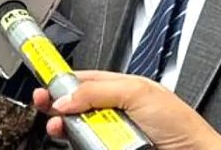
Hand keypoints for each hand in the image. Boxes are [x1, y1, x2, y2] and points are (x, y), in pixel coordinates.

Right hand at [32, 70, 220, 149]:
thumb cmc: (179, 124)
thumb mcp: (136, 93)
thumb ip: (97, 89)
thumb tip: (65, 96)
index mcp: (119, 87)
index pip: (81, 78)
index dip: (60, 77)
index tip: (40, 77)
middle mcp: (112, 109)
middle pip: (73, 103)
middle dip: (55, 102)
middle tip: (43, 103)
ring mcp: (110, 132)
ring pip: (75, 126)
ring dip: (63, 125)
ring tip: (60, 126)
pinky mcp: (107, 149)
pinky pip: (82, 144)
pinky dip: (73, 141)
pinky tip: (71, 138)